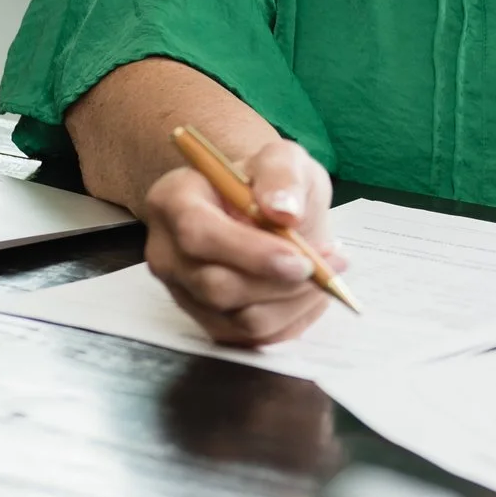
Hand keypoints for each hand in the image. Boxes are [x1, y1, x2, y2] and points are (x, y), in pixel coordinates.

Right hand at [143, 137, 348, 345]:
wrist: (264, 207)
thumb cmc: (266, 182)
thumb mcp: (280, 158)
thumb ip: (281, 174)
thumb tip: (284, 211)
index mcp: (173, 201)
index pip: (198, 235)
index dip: (250, 252)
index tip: (299, 257)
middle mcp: (168, 253)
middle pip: (216, 286)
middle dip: (280, 283)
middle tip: (327, 263)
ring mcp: (185, 293)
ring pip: (240, 320)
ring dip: (293, 301)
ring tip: (324, 270)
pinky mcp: (209, 322)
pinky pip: (254, 338)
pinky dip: (292, 318)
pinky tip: (309, 291)